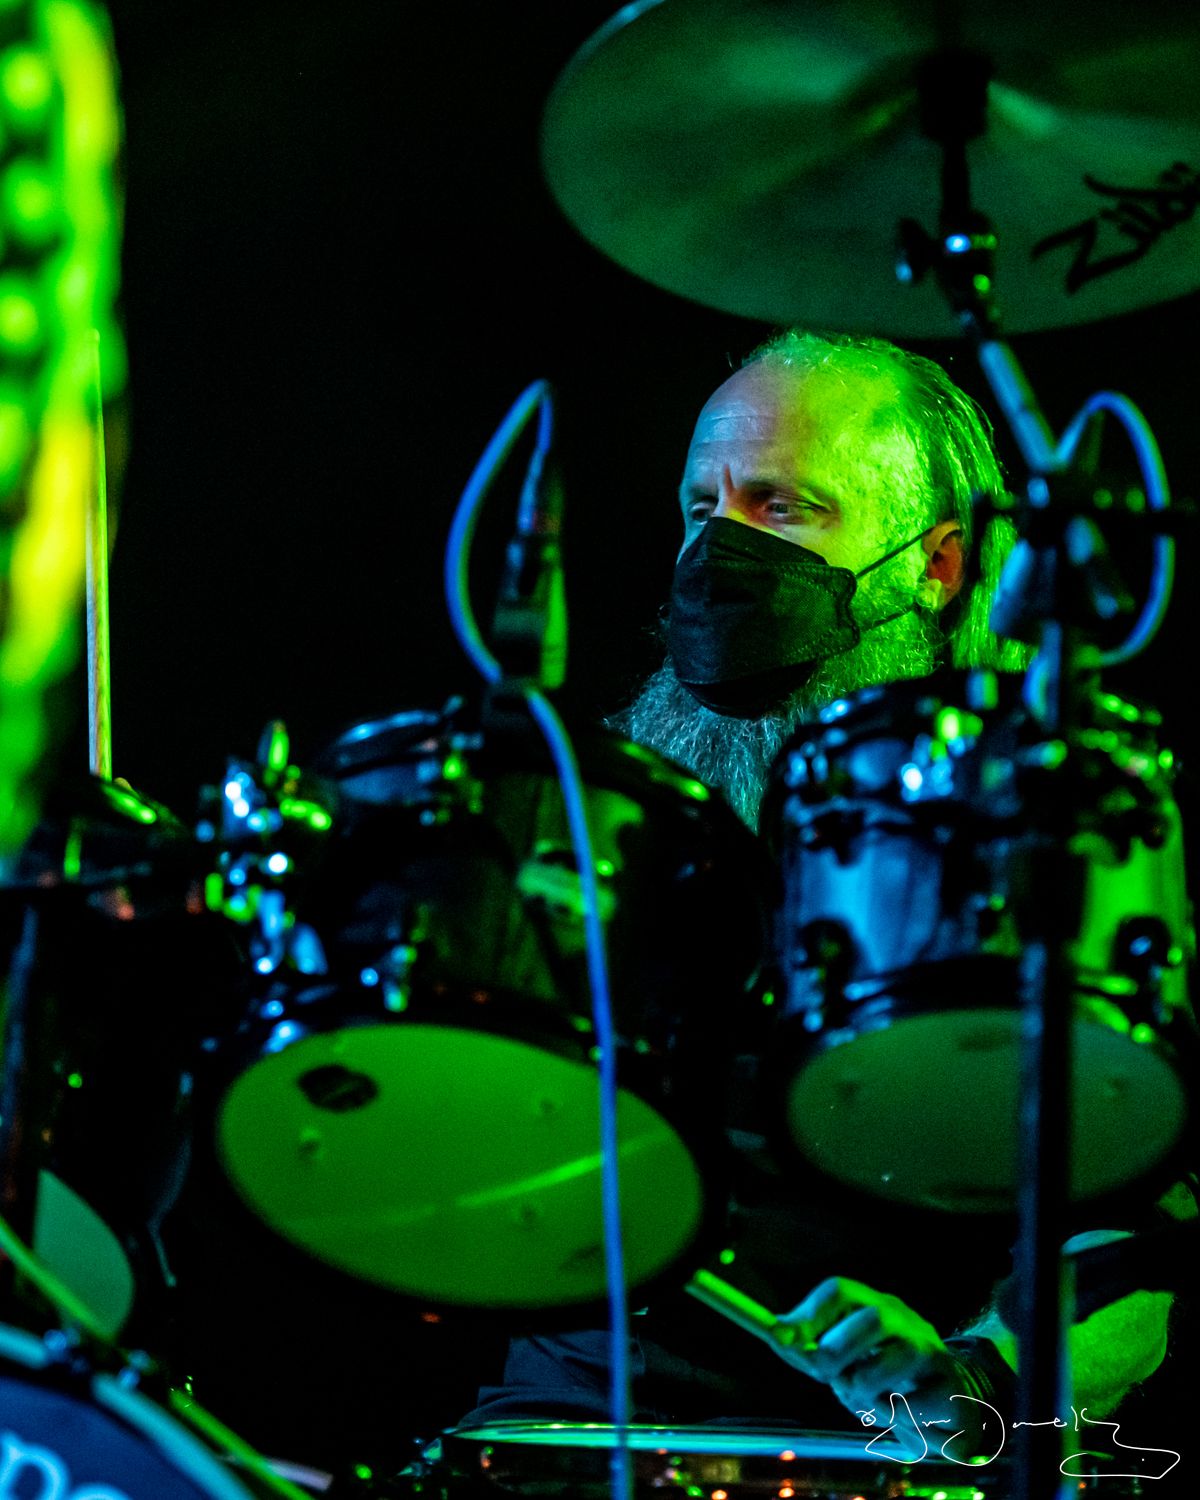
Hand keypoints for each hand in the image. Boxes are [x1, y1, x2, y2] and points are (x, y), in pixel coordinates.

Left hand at [775, 1277, 962, 1422]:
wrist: (943, 1407)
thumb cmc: (882, 1380)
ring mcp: (931, 1350)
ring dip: (870, 1388)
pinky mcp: (950, 1387)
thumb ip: (810, 1350)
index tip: (781, 1341)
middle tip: (827, 1375)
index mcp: (871, 1306)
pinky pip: (915, 1404)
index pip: (840, 1290)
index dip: (809, 1314)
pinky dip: (898, 1418)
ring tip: (868, 1400)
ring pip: (899, 1358)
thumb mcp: (842, 1362)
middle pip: (873, 1317)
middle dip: (839, 1349)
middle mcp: (903, 1320)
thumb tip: (776, 1332)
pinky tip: (903, 1417)